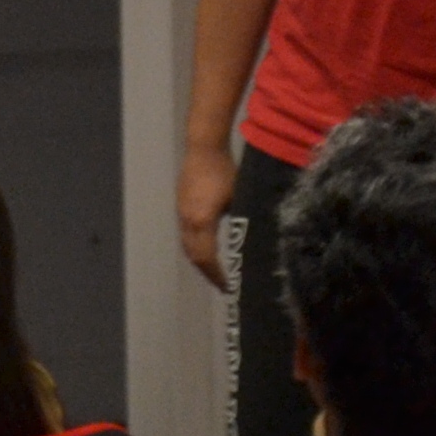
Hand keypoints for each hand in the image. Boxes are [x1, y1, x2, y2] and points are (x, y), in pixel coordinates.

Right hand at [175, 138, 236, 290]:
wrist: (203, 147)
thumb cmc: (225, 171)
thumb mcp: (239, 199)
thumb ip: (241, 222)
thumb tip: (253, 242)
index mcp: (202, 221)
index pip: (207, 257)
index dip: (217, 275)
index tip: (229, 287)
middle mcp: (187, 220)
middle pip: (194, 255)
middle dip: (208, 272)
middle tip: (223, 284)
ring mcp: (182, 213)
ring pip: (188, 246)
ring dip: (200, 260)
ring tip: (215, 271)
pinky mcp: (181, 206)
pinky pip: (186, 235)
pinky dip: (196, 247)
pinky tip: (207, 248)